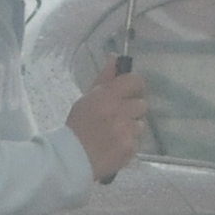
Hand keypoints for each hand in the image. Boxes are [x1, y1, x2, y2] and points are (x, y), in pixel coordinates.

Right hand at [67, 61, 147, 177]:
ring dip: (130, 127)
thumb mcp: (88, 97)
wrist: (73, 156)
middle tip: (117, 117)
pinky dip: (128, 142)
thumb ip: (105, 78)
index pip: (136, 81)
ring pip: (140, 124)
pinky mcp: (131, 148)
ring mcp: (127, 131)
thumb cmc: (79, 125)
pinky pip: (137, 141)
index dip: (134, 87)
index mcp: (108, 95)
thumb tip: (115, 58)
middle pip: (141, 104)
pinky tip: (115, 145)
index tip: (129, 93)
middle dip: (131, 110)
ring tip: (114, 133)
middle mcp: (120, 111)